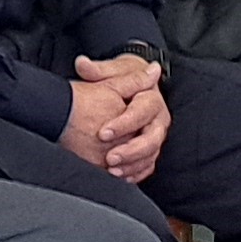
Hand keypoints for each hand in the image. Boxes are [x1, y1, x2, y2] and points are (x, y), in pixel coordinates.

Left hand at [63, 53, 167, 183]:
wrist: (133, 86)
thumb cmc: (122, 78)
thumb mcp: (112, 71)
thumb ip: (97, 70)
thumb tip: (82, 64)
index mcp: (151, 97)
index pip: (141, 112)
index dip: (123, 124)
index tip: (102, 133)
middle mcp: (159, 118)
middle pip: (152, 138)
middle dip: (131, 150)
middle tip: (109, 158)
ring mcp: (157, 135)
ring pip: (152, 154)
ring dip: (133, 165)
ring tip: (113, 171)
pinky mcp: (152, 148)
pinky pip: (148, 164)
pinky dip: (136, 173)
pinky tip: (120, 177)